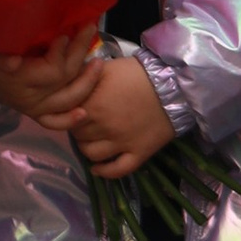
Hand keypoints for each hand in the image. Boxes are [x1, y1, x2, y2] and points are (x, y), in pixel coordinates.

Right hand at [0, 26, 97, 127]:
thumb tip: (14, 61)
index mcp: (21, 79)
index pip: (51, 71)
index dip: (61, 53)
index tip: (66, 33)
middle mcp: (32, 97)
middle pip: (64, 79)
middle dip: (79, 54)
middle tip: (89, 31)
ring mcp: (35, 108)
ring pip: (67, 100)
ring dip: (86, 83)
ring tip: (99, 63)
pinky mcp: (36, 114)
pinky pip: (54, 122)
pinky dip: (69, 120)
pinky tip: (84, 113)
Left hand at [67, 52, 177, 179]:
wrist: (173, 86)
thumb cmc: (137, 73)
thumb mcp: (105, 68)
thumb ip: (83, 77)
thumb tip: (67, 83)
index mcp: (92, 104)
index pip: (67, 117)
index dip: (67, 114)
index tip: (72, 111)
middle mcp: (102, 127)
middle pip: (78, 136)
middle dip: (78, 130)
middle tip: (84, 124)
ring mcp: (121, 143)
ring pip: (92, 155)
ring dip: (87, 149)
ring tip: (91, 141)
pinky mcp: (138, 153)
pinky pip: (117, 170)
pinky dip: (104, 172)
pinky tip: (98, 169)